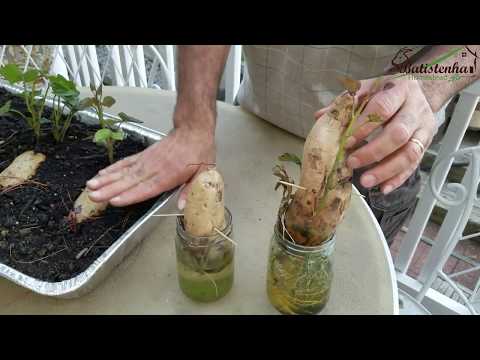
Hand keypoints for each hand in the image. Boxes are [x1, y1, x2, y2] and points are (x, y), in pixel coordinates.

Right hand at [86, 126, 215, 208]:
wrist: (193, 130)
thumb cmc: (200, 152)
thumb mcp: (204, 172)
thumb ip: (191, 190)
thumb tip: (182, 207)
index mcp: (169, 175)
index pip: (147, 188)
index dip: (130, 195)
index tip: (114, 200)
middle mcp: (155, 168)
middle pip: (130, 181)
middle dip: (110, 189)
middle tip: (93, 196)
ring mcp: (147, 160)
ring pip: (124, 172)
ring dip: (106, 179)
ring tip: (90, 186)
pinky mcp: (144, 155)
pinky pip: (126, 162)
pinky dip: (113, 168)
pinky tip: (101, 174)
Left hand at [315, 76, 436, 193]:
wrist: (416, 91)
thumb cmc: (386, 92)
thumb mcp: (367, 89)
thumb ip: (345, 103)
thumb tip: (321, 117)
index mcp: (399, 89)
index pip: (383, 108)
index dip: (364, 126)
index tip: (347, 142)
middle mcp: (416, 109)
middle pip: (399, 133)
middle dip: (374, 151)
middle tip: (352, 163)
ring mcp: (424, 128)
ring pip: (410, 153)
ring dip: (386, 170)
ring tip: (365, 181)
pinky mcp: (426, 144)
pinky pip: (414, 165)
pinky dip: (398, 178)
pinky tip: (383, 188)